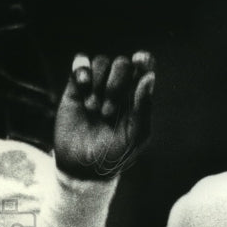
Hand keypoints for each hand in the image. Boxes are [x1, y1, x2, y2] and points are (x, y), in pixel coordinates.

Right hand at [54, 52, 154, 179]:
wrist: (83, 165)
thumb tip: (149, 77)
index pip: (145, 68)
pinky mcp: (76, 87)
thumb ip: (143, 107)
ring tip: (93, 109)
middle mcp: (120, 88)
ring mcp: (98, 86)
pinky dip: (82, 69)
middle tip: (108, 112)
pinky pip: (81, 62)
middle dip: (116, 84)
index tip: (139, 60)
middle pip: (122, 64)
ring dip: (98, 84)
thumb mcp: (135, 136)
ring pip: (102, 62)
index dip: (144, 60)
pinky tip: (82, 86)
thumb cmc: (115, 153)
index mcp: (139, 97)